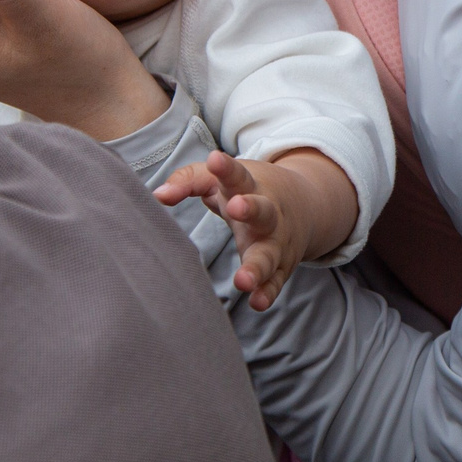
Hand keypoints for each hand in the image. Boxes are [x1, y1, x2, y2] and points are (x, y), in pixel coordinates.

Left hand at [154, 150, 357, 310]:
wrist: (305, 205)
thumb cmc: (247, 190)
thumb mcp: (222, 179)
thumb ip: (188, 181)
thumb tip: (157, 195)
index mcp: (249, 186)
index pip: (237, 174)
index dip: (225, 168)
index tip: (214, 159)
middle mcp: (268, 212)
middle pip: (262, 211)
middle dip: (251, 209)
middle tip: (236, 207)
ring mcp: (276, 241)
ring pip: (269, 254)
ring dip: (257, 267)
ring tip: (242, 280)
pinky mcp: (281, 265)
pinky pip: (276, 281)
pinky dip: (268, 292)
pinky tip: (257, 302)